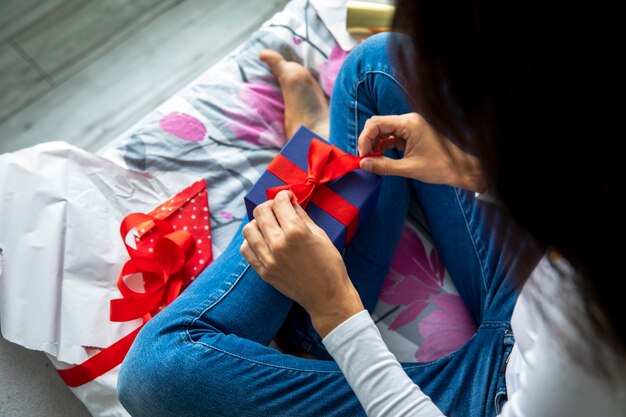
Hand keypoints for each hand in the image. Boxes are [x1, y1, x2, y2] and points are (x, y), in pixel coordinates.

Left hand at [240, 190, 363, 336]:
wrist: (327, 296)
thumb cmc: (330, 265)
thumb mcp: (320, 235)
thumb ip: (302, 217)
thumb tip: (291, 203)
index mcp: (296, 231)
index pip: (279, 202)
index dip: (284, 196)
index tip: (287, 198)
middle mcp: (279, 243)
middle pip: (260, 211)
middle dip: (270, 205)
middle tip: (278, 209)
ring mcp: (268, 258)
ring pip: (249, 229)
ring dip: (258, 222)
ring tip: (269, 226)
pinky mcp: (263, 271)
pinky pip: (246, 249)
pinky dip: (251, 241)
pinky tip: (262, 241)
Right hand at [358, 113, 486, 192]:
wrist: (459, 168)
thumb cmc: (439, 167)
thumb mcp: (408, 169)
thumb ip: (383, 166)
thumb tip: (363, 164)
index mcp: (409, 124)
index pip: (376, 123)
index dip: (365, 138)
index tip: (363, 155)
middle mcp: (409, 120)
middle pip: (378, 124)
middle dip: (368, 140)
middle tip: (365, 158)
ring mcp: (410, 126)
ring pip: (384, 129)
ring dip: (375, 143)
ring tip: (372, 159)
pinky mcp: (411, 133)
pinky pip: (392, 135)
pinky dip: (384, 145)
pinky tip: (381, 157)